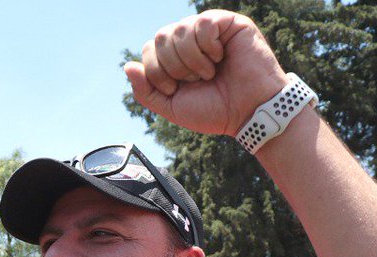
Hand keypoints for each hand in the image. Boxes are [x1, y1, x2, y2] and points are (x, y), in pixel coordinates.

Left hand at [125, 10, 288, 137]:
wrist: (249, 113)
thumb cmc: (215, 111)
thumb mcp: (172, 107)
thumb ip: (146, 91)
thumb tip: (128, 66)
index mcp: (176, 59)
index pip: (149, 48)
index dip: (155, 70)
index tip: (173, 88)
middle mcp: (190, 41)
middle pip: (161, 37)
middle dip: (173, 66)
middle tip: (195, 80)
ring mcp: (209, 30)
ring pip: (179, 30)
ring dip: (192, 59)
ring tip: (210, 72)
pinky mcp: (228, 23)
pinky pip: (203, 23)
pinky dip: (208, 46)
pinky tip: (220, 57)